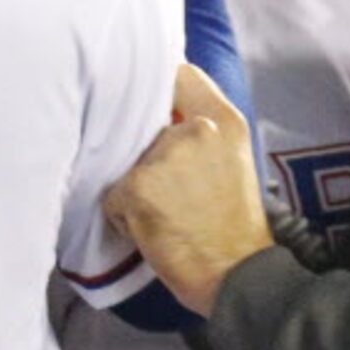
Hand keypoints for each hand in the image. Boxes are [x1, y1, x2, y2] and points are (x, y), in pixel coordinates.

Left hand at [103, 64, 272, 315]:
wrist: (237, 275)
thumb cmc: (234, 226)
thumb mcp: (234, 162)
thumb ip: (204, 132)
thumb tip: (165, 113)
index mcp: (224, 121)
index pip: (181, 74)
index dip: (162, 89)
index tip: (156, 107)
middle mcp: (195, 130)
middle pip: (146, 124)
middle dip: (148, 155)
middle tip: (173, 191)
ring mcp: (165, 156)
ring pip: (127, 163)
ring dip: (136, 187)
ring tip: (166, 214)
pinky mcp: (137, 186)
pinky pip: (113, 196)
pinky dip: (124, 216)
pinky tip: (153, 230)